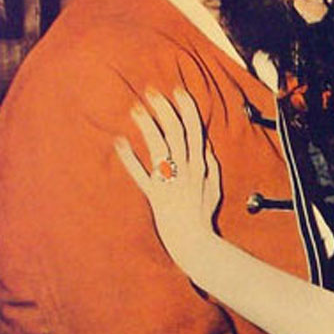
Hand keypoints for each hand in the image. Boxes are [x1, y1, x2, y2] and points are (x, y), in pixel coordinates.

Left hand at [115, 88, 220, 271]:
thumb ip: (211, 166)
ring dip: (147, 126)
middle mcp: (187, 170)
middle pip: (175, 132)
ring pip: (159, 147)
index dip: (186, 108)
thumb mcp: (214, 189)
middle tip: (151, 91)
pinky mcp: (155, 196)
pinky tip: (119, 141)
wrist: (195, 243)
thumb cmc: (203, 217)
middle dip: (164, 109)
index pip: (195, 130)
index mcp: (201, 166)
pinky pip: (140, 174)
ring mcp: (170, 182)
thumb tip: (206, 144)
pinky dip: (129, 158)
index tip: (177, 90)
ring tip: (135, 109)